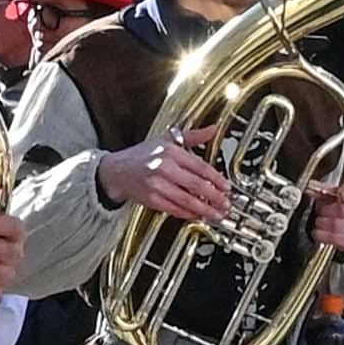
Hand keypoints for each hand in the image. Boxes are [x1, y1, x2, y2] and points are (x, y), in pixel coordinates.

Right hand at [100, 135, 233, 224]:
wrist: (116, 171)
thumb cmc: (141, 155)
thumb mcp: (167, 139)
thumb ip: (192, 136)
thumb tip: (213, 129)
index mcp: (170, 151)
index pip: (200, 166)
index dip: (216, 179)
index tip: (227, 187)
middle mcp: (164, 167)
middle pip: (196, 185)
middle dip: (214, 197)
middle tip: (226, 204)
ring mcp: (157, 185)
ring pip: (186, 200)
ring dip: (204, 209)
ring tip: (216, 214)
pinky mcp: (151, 199)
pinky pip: (174, 208)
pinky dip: (188, 213)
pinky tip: (197, 215)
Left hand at [309, 180, 343, 254]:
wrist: (341, 218)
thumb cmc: (338, 202)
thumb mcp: (331, 191)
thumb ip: (324, 189)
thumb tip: (312, 189)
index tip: (340, 195)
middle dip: (331, 210)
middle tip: (322, 210)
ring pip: (342, 226)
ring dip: (326, 224)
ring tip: (320, 220)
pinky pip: (341, 240)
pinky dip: (326, 236)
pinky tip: (320, 232)